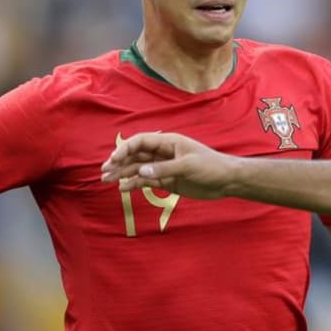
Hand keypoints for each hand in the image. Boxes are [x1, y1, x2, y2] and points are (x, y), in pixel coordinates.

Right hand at [101, 132, 232, 198]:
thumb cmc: (211, 167)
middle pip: (136, 156)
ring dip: (123, 174)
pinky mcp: (167, 181)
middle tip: (104, 172)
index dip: (125, 149)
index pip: (141, 142)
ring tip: (107, 181)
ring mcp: (164, 167)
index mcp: (168, 142)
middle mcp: (163, 153)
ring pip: (138, 169)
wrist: (227, 181)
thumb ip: (164, 169)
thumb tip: (140, 172)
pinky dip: (135, 184)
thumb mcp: (188, 166)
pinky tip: (124, 189)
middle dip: (119, 162)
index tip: (113, 160)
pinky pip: (147, 181)